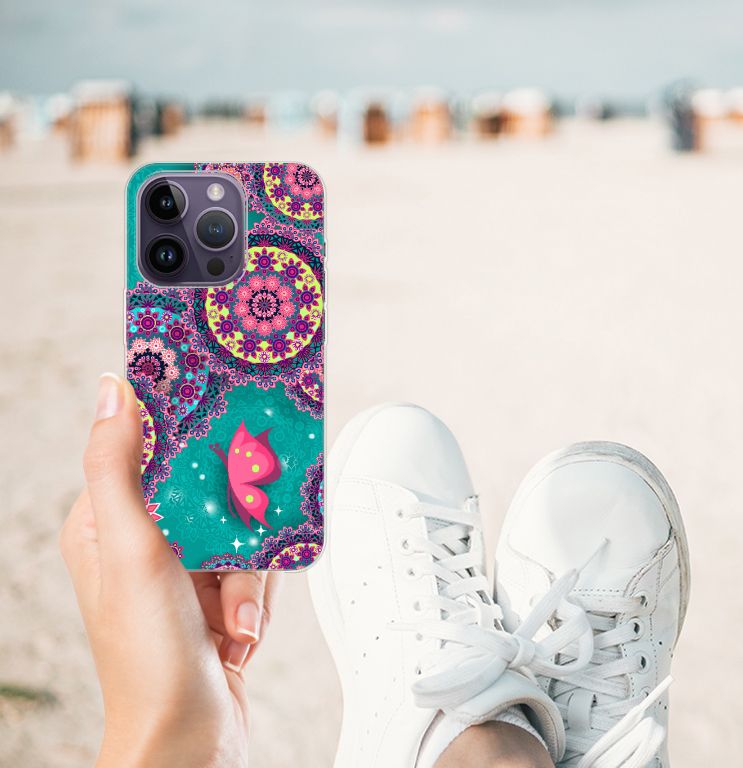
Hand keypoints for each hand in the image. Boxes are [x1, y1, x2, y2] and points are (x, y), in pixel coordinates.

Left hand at [61, 373, 278, 767]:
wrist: (189, 739)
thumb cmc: (149, 657)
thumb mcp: (132, 550)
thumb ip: (118, 467)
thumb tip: (114, 390)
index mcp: (105, 523)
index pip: (148, 449)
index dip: (186, 435)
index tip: (220, 421)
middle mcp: (142, 543)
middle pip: (210, 490)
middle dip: (234, 529)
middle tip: (233, 552)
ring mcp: (181, 572)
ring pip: (242, 529)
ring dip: (247, 578)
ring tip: (231, 617)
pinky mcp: (215, 597)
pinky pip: (256, 567)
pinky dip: (256, 599)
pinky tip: (238, 632)